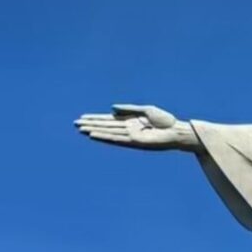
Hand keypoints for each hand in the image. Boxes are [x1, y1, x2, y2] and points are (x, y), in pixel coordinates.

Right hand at [75, 104, 199, 151]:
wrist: (176, 131)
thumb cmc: (165, 121)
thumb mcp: (145, 110)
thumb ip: (128, 109)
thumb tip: (112, 109)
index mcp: (130, 121)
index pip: (109, 120)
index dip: (96, 119)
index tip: (83, 118)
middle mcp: (128, 130)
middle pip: (106, 127)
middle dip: (91, 125)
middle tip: (76, 124)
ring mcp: (130, 136)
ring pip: (108, 133)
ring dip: (94, 131)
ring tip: (81, 130)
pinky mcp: (135, 142)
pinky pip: (117, 139)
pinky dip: (105, 137)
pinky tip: (95, 136)